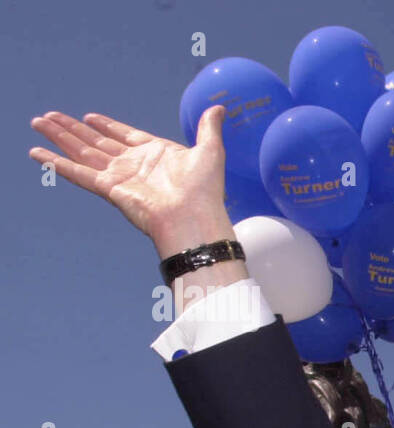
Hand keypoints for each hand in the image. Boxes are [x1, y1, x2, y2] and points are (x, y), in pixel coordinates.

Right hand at [29, 107, 232, 257]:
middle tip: (49, 116)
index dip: (106, 125)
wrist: (195, 218)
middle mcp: (134, 165)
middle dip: (72, 129)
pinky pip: (79, 173)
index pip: (124, 135)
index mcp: (155, 154)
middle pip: (96, 142)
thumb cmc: (205, 190)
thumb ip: (208, 127)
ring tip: (39, 123)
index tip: (89, 117)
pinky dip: (58, 163)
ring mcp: (120, 177)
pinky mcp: (110, 188)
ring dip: (59, 138)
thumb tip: (219, 108)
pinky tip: (39, 153)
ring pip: (82, 152)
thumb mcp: (210, 150)